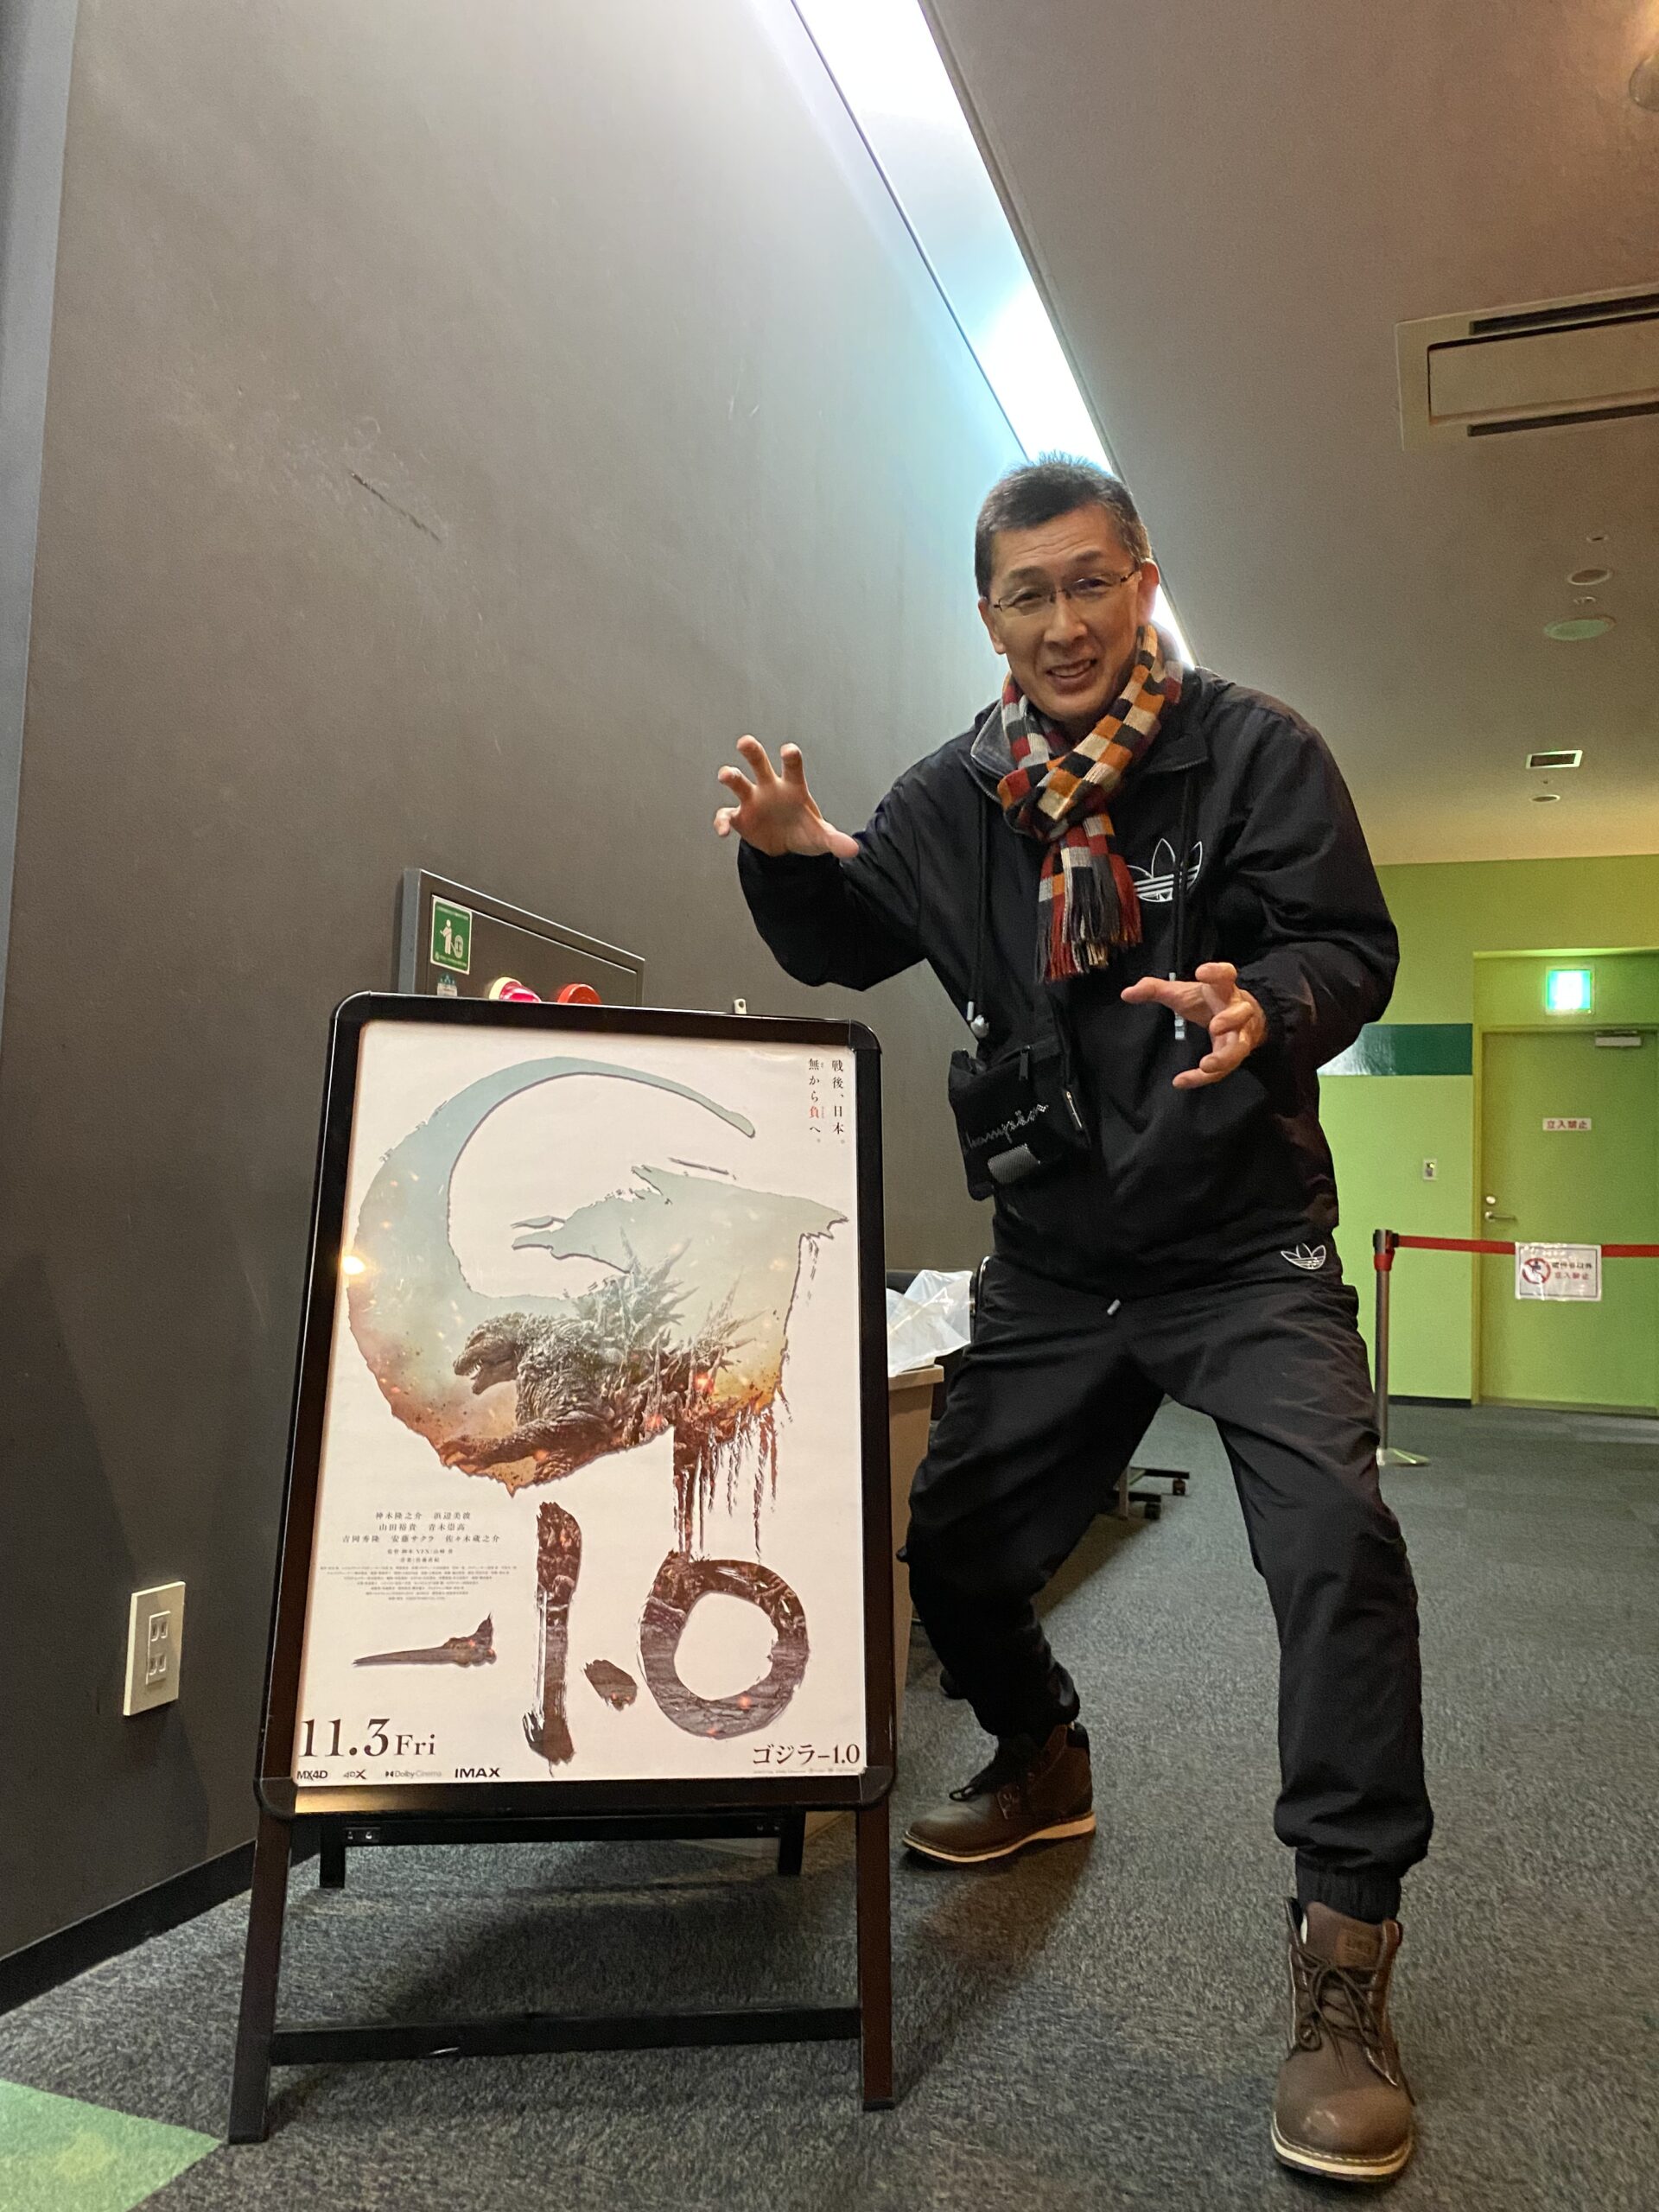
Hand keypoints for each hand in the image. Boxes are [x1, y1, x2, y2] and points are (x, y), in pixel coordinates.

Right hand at [714, 737, 858, 859]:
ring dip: (731, 776)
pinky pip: (726, 815)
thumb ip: (835, 841)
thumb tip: (853, 850)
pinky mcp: (739, 817)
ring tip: (726, 775)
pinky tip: (723, 831)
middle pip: (759, 763)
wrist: (786, 847)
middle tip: (745, 742)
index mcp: (792, 786)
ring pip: (737, 781)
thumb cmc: (804, 831)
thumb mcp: (821, 838)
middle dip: (752, 751)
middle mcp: (770, 787)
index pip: (792, 767)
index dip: (790, 757)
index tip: (788, 751)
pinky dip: (722, 821)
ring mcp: (752, 800)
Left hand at [1119, 960, 1267, 1088]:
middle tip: (1215, 1026)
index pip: (1226, 975)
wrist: (1236, 1019)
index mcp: (1223, 989)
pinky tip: (1181, 1082)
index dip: (1216, 972)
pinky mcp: (1233, 1056)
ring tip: (1206, 1065)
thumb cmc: (1207, 1002)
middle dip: (1230, 1019)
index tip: (1201, 972)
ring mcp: (1239, 1035)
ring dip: (1224, 1056)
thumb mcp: (1181, 993)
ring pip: (1238, 1047)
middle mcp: (1236, 1011)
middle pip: (1241, 1013)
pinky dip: (1201, 1078)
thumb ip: (1155, 990)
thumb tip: (1126, 993)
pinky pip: (1221, 1070)